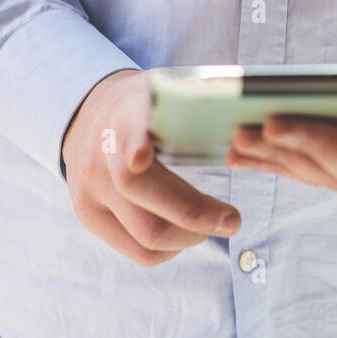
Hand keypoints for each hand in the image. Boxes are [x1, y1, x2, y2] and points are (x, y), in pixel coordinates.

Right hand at [63, 69, 240, 265]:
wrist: (89, 115)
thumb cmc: (146, 105)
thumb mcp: (166, 86)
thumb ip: (201, 93)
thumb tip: (247, 97)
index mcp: (125, 112)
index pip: (125, 127)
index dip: (132, 142)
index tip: (141, 156)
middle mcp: (101, 152)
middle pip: (139, 191)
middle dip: (195, 212)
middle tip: (233, 219)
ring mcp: (89, 188)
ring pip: (144, 232)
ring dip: (190, 236)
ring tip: (214, 223)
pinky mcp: (89, 216)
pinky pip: (138, 251)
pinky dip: (172, 248)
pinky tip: (187, 231)